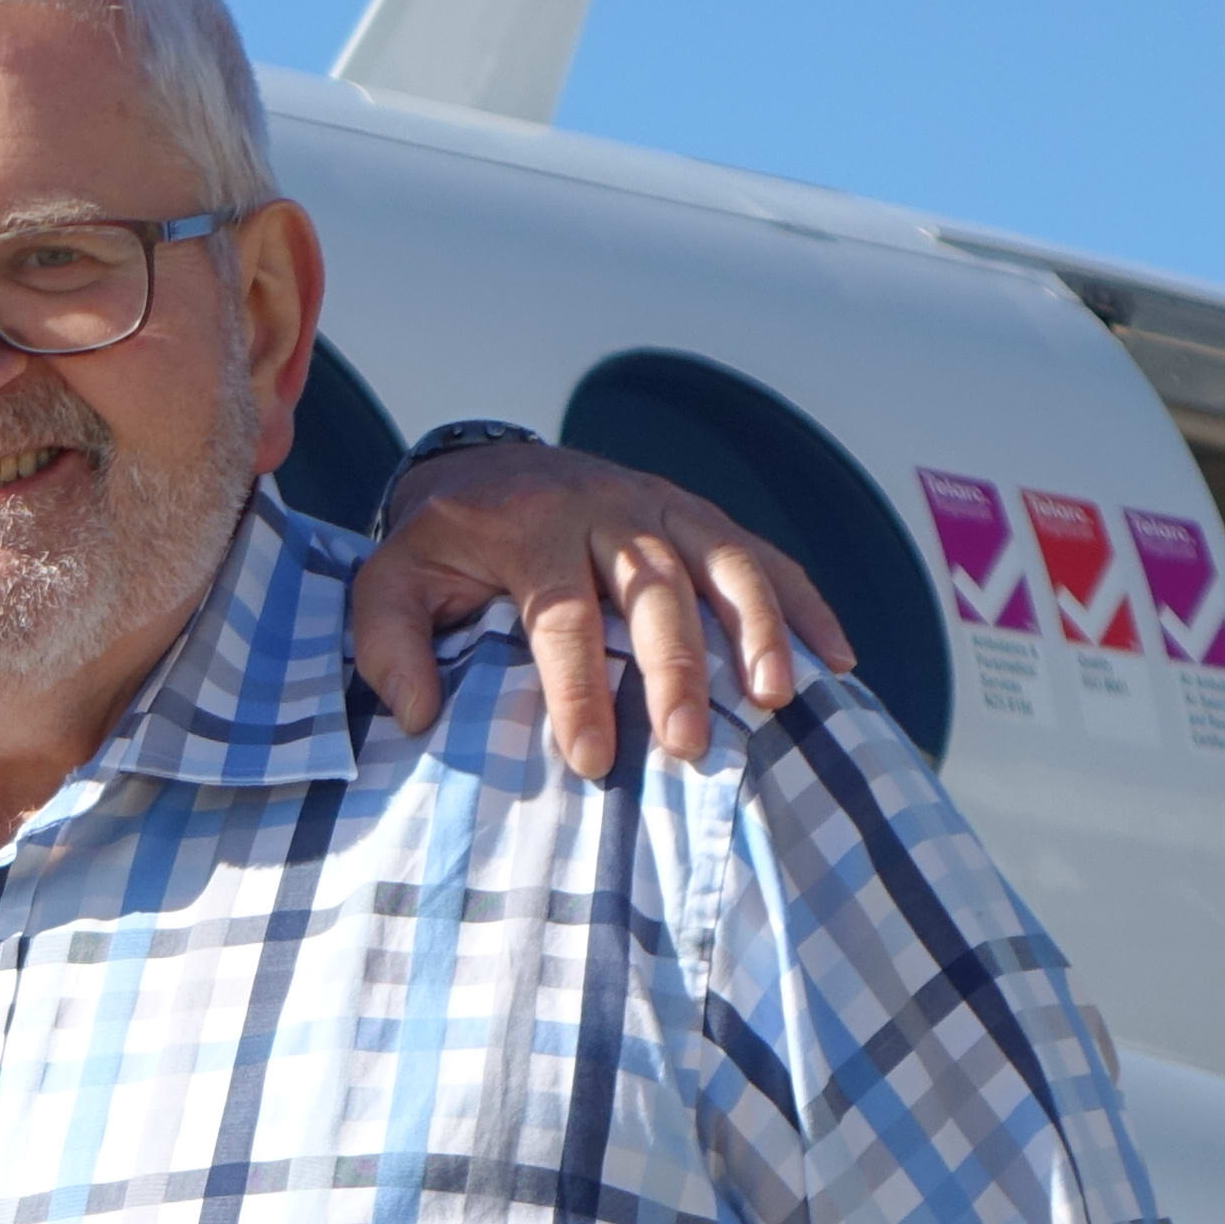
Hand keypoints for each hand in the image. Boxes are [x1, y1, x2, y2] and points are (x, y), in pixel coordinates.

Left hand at [345, 438, 859, 782]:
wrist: (487, 464)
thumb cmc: (443, 544)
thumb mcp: (391, 580)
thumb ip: (389, 642)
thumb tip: (418, 712)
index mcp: (530, 527)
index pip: (562, 615)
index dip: (580, 688)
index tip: (593, 759)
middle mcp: (605, 508)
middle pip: (653, 588)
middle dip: (674, 670)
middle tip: (686, 746)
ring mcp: (661, 505)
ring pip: (721, 559)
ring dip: (755, 629)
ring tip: (773, 698)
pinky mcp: (697, 516)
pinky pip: (760, 555)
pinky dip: (801, 604)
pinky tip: (835, 659)